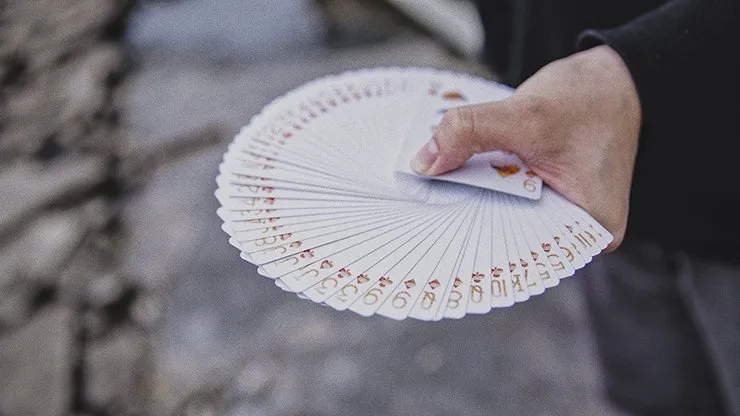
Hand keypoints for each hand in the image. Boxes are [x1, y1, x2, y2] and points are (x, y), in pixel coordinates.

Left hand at [410, 45, 641, 249]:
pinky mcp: (542, 198)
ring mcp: (559, 217)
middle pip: (507, 237)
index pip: (521, 251)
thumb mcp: (526, 115)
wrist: (612, 81)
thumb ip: (471, 132)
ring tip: (431, 189)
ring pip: (501, 215)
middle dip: (465, 218)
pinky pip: (502, 196)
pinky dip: (481, 182)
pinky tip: (452, 172)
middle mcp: (577, 234)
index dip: (472, 240)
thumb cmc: (590, 100)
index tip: (427, 227)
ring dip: (470, 197)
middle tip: (418, 207)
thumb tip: (424, 163)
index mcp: (593, 231)